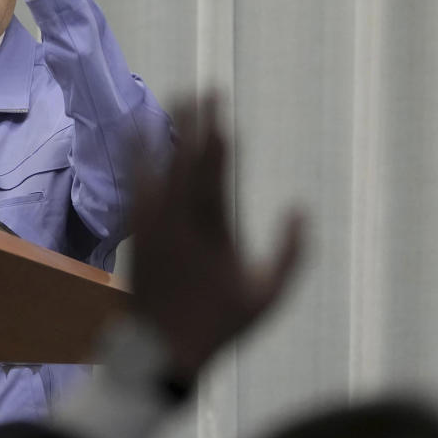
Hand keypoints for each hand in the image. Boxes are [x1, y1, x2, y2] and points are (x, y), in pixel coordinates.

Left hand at [131, 94, 305, 381]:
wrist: (159, 348)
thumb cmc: (218, 323)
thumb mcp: (267, 296)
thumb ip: (291, 254)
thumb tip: (301, 210)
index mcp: (212, 230)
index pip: (215, 173)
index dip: (218, 138)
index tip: (223, 111)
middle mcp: (178, 220)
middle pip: (186, 159)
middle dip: (196, 121)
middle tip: (204, 89)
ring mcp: (153, 223)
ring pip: (157, 165)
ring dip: (169, 130)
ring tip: (177, 99)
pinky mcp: (137, 230)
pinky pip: (137, 182)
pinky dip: (139, 155)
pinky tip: (140, 133)